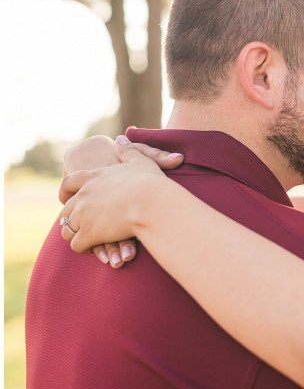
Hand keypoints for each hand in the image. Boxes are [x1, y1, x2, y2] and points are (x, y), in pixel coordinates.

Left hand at [59, 136, 175, 261]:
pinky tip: (95, 249)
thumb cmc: (151, 183)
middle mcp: (83, 195)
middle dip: (73, 220)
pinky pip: (75, 245)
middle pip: (66, 210)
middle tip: (85, 227)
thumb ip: (128, 150)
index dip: (66, 193)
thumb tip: (120, 139)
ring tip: (90, 242)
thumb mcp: (141, 161)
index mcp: (94, 177)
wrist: (152, 203)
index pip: (68, 183)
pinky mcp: (88, 233)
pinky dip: (83, 248)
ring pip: (67, 229)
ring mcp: (83, 215)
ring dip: (76, 236)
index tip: (71, 200)